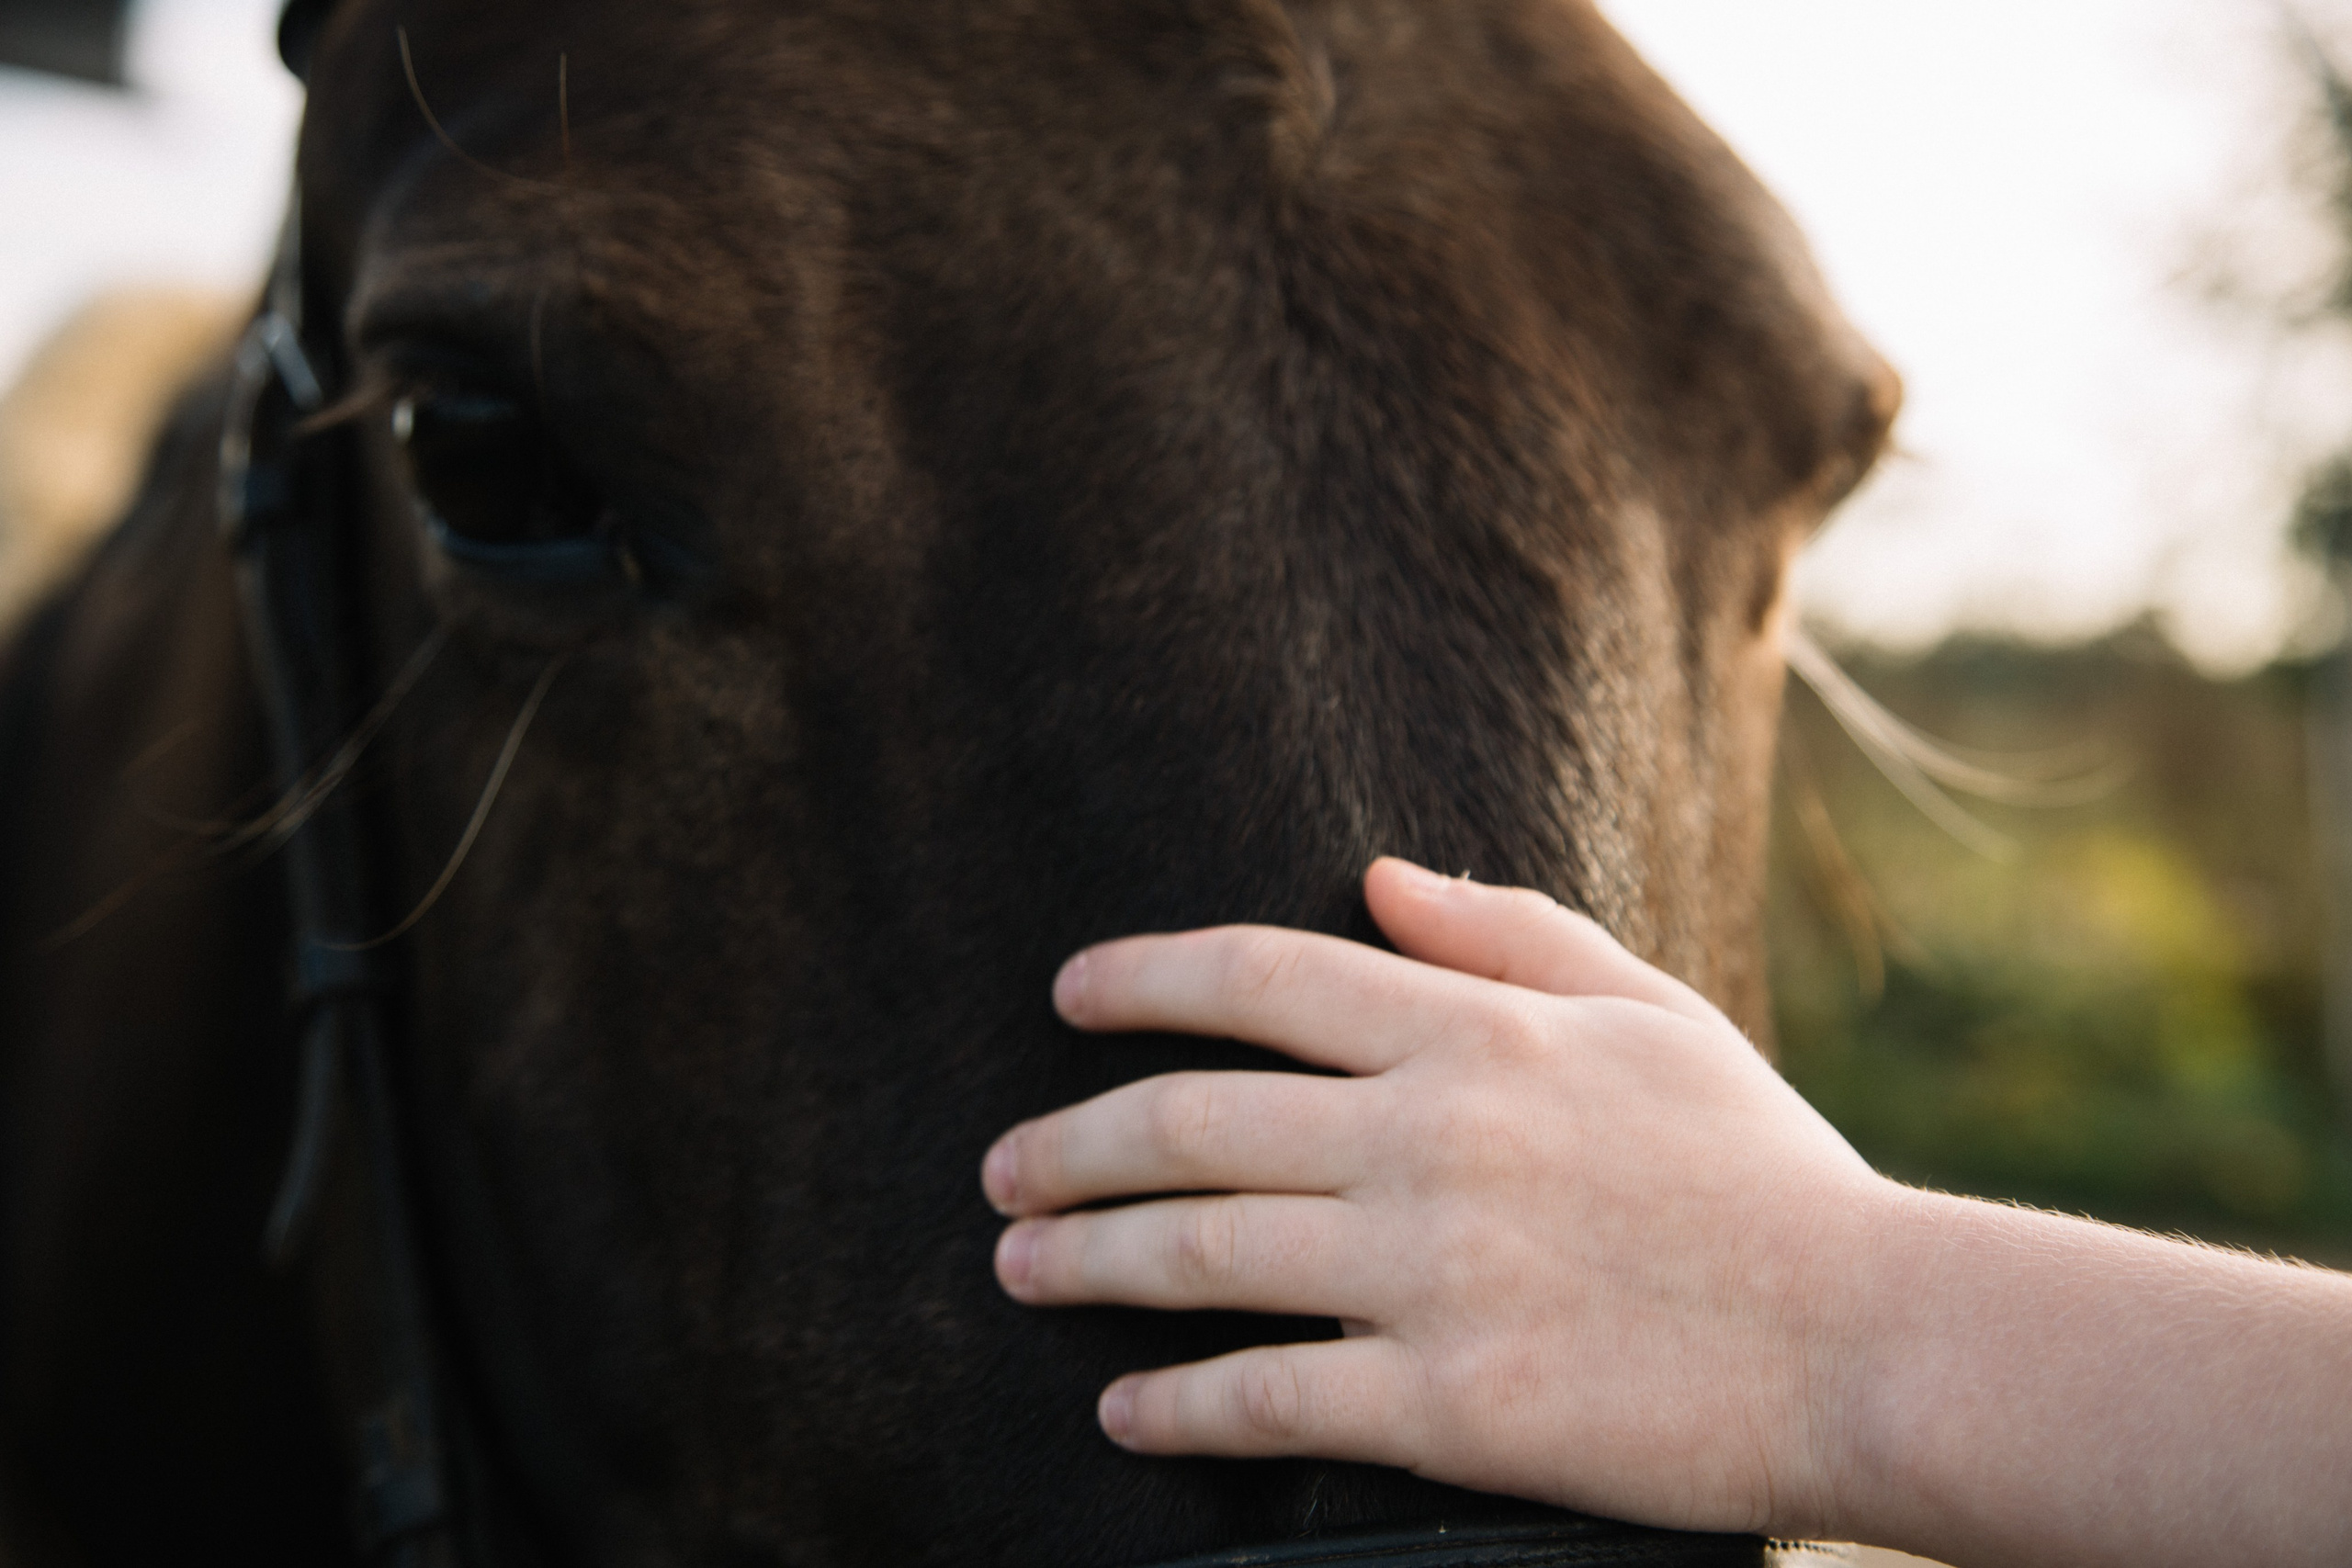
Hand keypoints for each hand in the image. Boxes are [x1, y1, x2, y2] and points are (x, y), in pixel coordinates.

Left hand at [980, 857, 1891, 1537]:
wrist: (1871, 1339)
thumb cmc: (1760, 1171)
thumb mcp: (1651, 1012)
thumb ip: (1508, 932)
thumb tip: (1377, 872)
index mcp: (1476, 1032)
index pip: (1259, 975)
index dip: (1141, 976)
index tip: (1068, 993)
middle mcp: (1431, 1137)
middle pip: (1192, 1118)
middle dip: (1072, 1141)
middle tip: (1001, 1166)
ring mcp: (1432, 1272)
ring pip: (1202, 1254)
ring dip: (1087, 1256)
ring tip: (1017, 1261)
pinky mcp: (1450, 1404)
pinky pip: (1268, 1399)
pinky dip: (1176, 1405)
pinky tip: (1122, 1409)